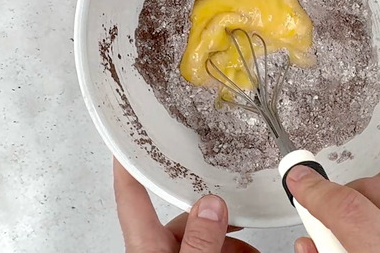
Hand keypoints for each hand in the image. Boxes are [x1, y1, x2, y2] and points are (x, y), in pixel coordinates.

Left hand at [113, 158, 258, 252]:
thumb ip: (201, 239)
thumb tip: (211, 205)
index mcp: (146, 244)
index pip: (131, 195)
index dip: (128, 163)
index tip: (128, 137)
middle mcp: (154, 249)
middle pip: (183, 218)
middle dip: (217, 216)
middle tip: (241, 214)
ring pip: (199, 238)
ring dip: (227, 238)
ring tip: (251, 248)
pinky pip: (206, 251)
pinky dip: (228, 249)